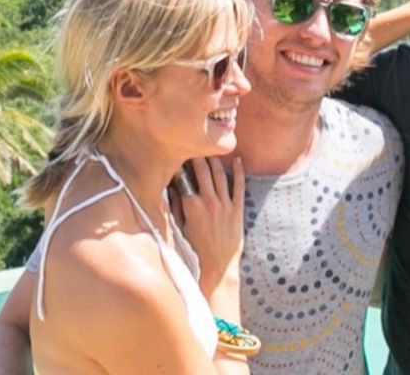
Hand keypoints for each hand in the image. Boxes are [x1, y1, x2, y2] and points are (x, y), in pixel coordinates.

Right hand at [178, 156, 245, 294]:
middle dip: (197, 155)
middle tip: (194, 142)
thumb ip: (175, 207)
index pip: (184, 177)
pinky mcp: (238, 210)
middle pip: (203, 171)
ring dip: (215, 160)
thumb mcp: (179, 228)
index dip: (180, 164)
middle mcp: (208, 201)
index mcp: (191, 205)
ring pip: (220, 175)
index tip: (177, 152)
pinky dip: (239, 172)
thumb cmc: (194, 250)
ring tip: (211, 148)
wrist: (217, 267)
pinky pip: (239, 186)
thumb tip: (170, 189)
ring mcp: (225, 205)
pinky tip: (238, 160)